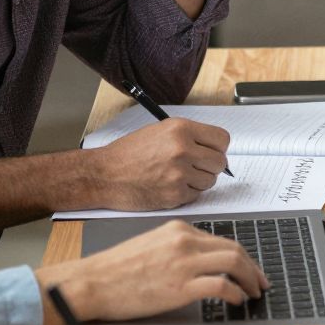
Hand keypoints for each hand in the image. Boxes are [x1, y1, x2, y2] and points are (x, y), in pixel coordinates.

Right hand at [53, 220, 264, 320]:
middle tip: (261, 283)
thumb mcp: (151, 245)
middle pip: (235, 249)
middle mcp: (184, 242)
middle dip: (254, 268)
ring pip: (234, 263)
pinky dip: (235, 294)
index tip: (250, 269)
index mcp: (178, 230)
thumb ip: (178, 248)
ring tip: (253, 293)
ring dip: (250, 280)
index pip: (222, 241)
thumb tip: (204, 262)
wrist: (91, 283)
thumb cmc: (115, 270)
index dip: (243, 257)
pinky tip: (236, 301)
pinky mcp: (180, 287)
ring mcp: (183, 263)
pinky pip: (221, 287)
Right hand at [88, 118, 232, 209]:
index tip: (211, 152)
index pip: (222, 139)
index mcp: (181, 129)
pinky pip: (196, 195)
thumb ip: (189, 137)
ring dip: (198, 181)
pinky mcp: (174, 194)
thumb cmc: (127, 154)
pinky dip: (186, 193)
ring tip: (176, 176)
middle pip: (220, 162)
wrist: (102, 175)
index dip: (218, 148)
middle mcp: (182, 149)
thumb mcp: (159, 131)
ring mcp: (179, 173)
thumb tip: (214, 148)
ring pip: (210, 181)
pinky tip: (168, 186)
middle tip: (195, 168)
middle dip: (210, 167)